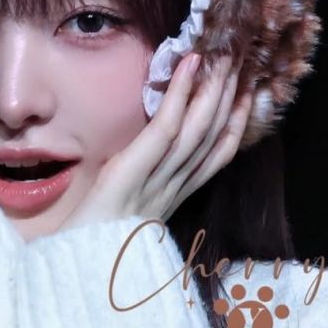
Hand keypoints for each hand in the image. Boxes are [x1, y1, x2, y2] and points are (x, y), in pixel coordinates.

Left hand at [61, 51, 254, 229]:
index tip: (250, 97)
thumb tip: (136, 157)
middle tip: (242, 63)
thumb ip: (137, 186)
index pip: (215, 158)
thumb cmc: (93, 241)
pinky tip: (190, 64)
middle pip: (212, 137)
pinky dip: (181, 92)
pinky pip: (166, 127)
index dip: (236, 125)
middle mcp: (172, 189)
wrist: (77, 270)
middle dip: (231, 98)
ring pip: (199, 129)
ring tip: (222, 57)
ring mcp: (157, 180)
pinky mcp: (134, 170)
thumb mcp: (123, 210)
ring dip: (214, 88)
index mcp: (171, 199)